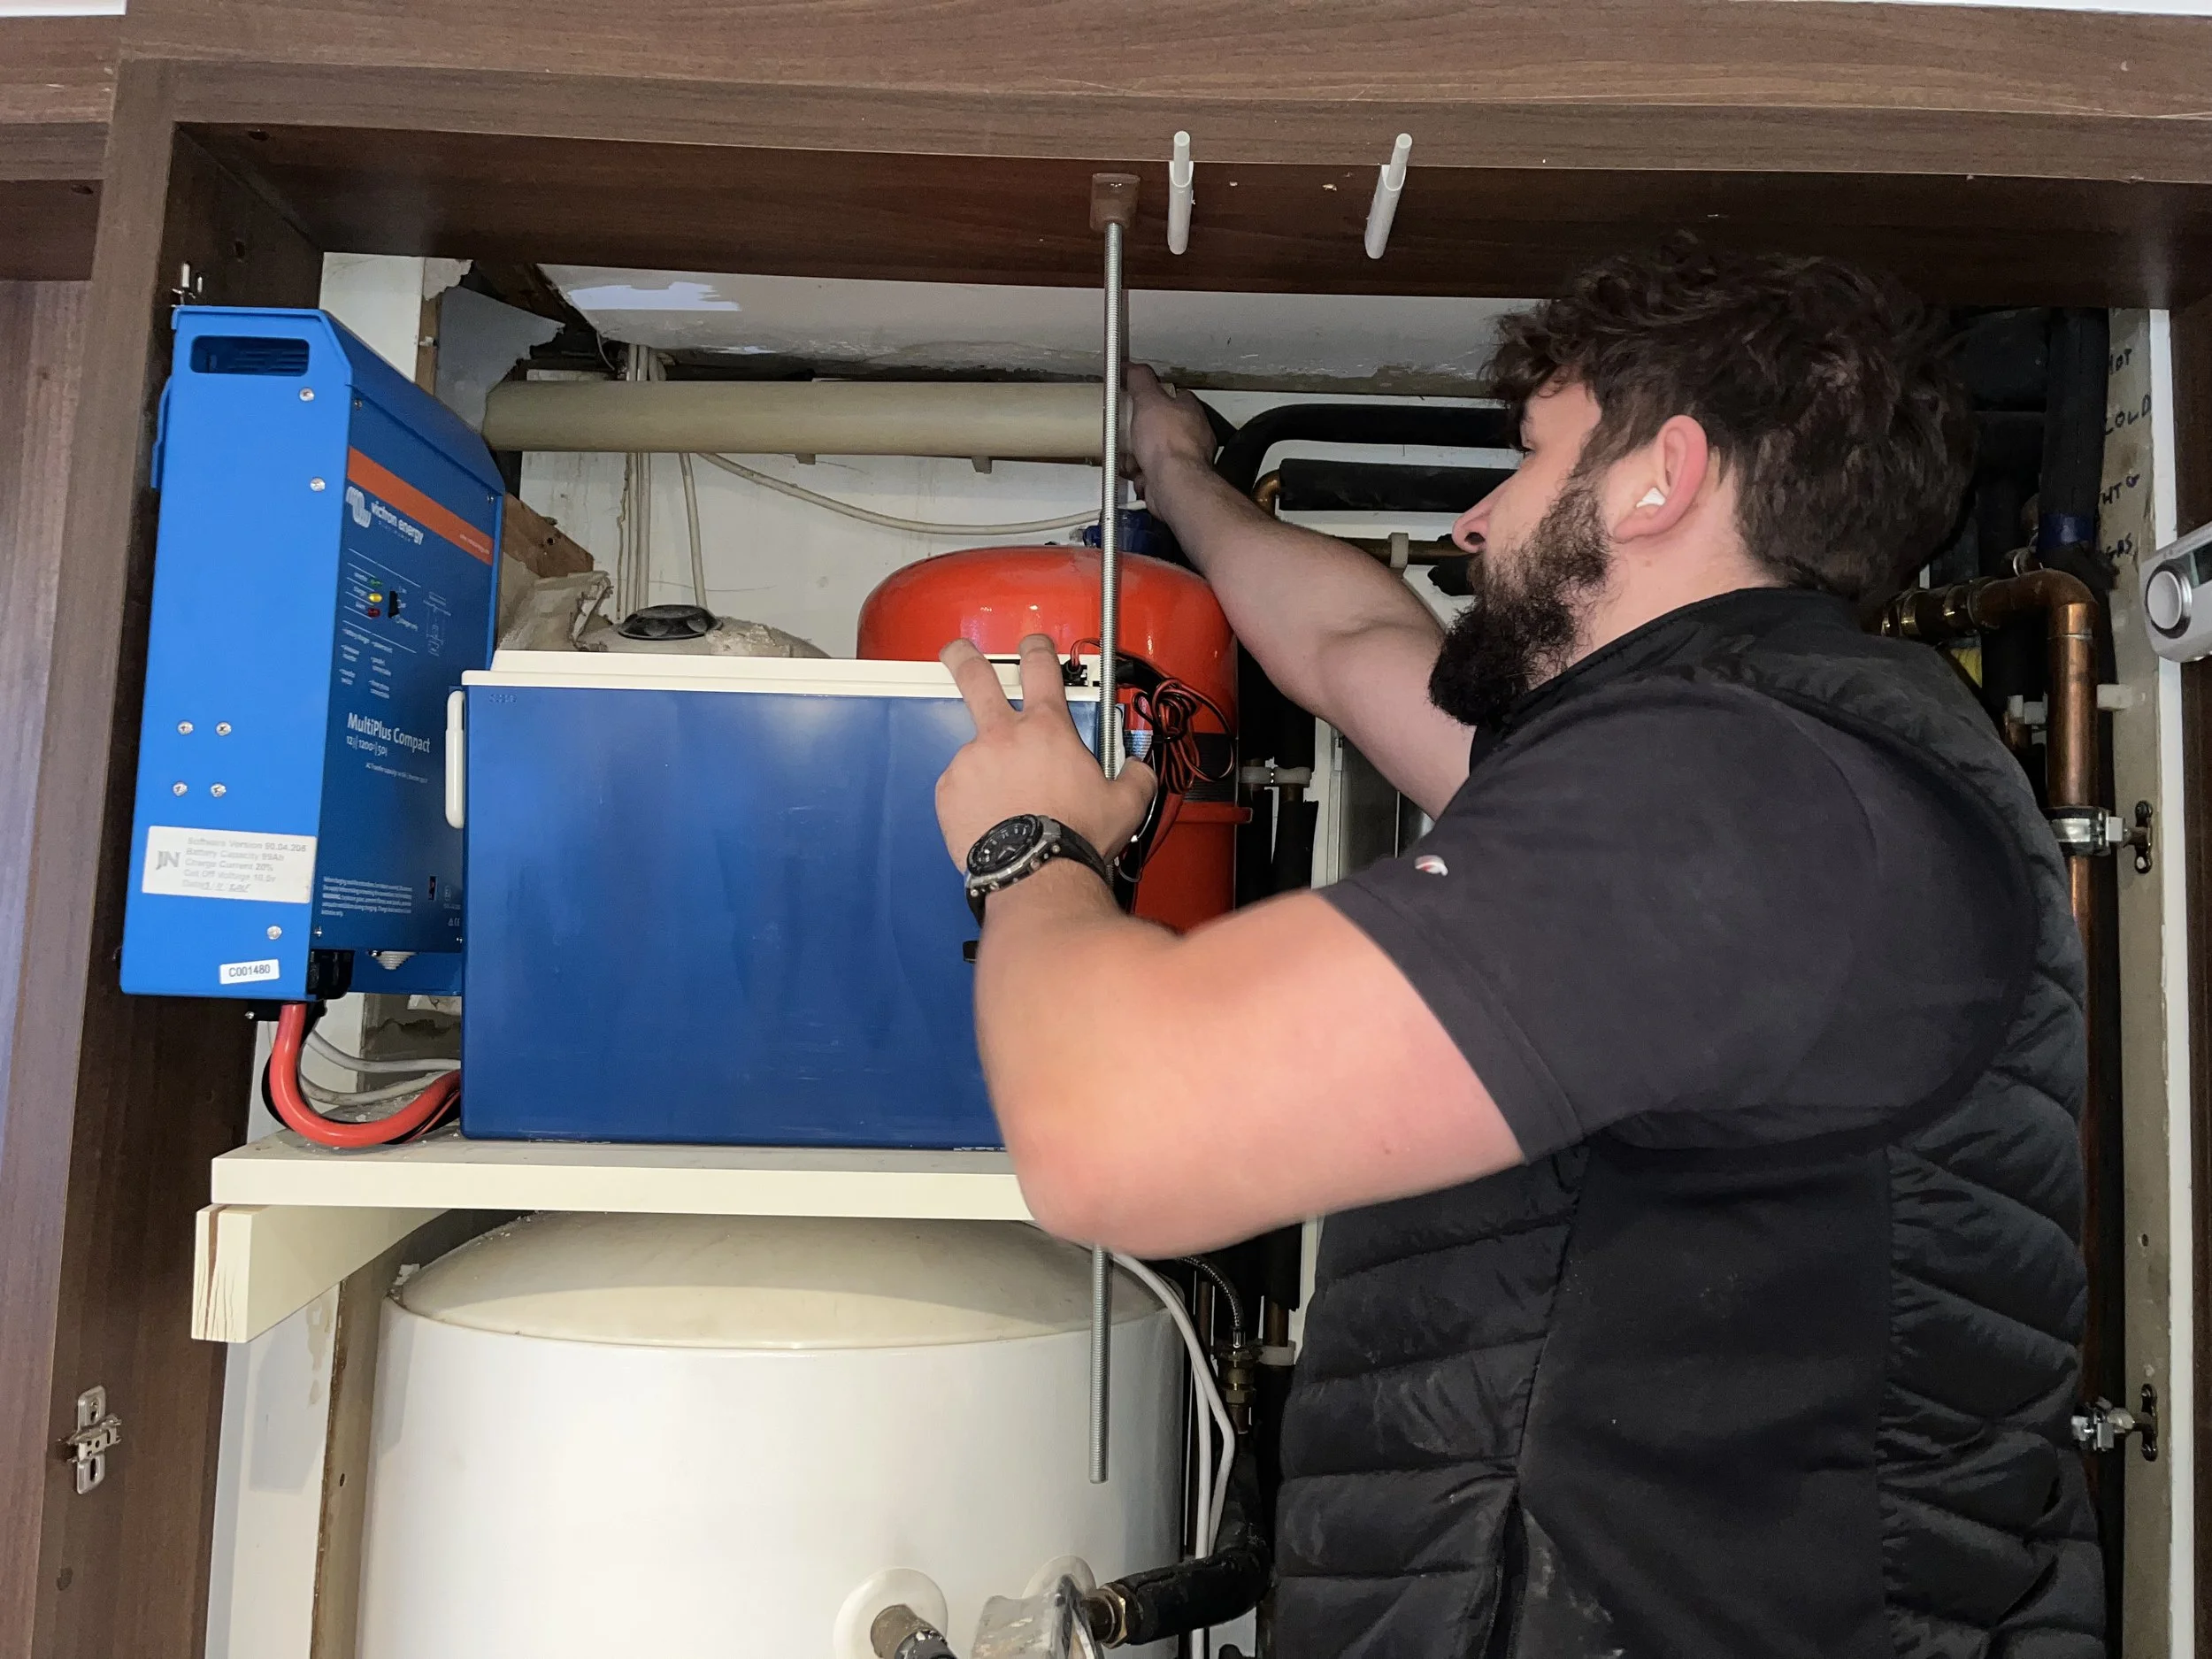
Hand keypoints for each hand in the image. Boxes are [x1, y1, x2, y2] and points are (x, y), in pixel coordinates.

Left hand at [936, 635, 1157, 868]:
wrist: (1036, 873)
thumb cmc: (1075, 837)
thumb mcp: (1124, 803)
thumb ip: (1134, 776)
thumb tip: (1137, 769)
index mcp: (1048, 729)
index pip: (1042, 667)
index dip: (1036, 647)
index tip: (1032, 644)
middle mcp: (1004, 736)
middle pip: (975, 676)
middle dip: (962, 657)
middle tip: (956, 652)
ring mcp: (971, 760)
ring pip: (975, 751)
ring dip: (986, 768)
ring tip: (1005, 804)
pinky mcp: (948, 790)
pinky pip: (960, 787)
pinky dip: (972, 799)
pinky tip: (992, 819)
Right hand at [1125, 364, 1216, 492]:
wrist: (1172, 484)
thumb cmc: (1168, 444)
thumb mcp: (1149, 401)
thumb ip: (1141, 381)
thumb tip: (1133, 367)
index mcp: (1190, 411)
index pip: (1172, 396)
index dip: (1153, 396)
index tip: (1137, 397)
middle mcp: (1191, 436)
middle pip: (1160, 427)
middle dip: (1139, 432)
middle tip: (1127, 431)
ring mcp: (1184, 460)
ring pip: (1153, 453)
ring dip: (1136, 456)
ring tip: (1130, 456)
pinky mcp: (1173, 481)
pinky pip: (1151, 476)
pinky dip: (1140, 476)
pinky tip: (1136, 473)